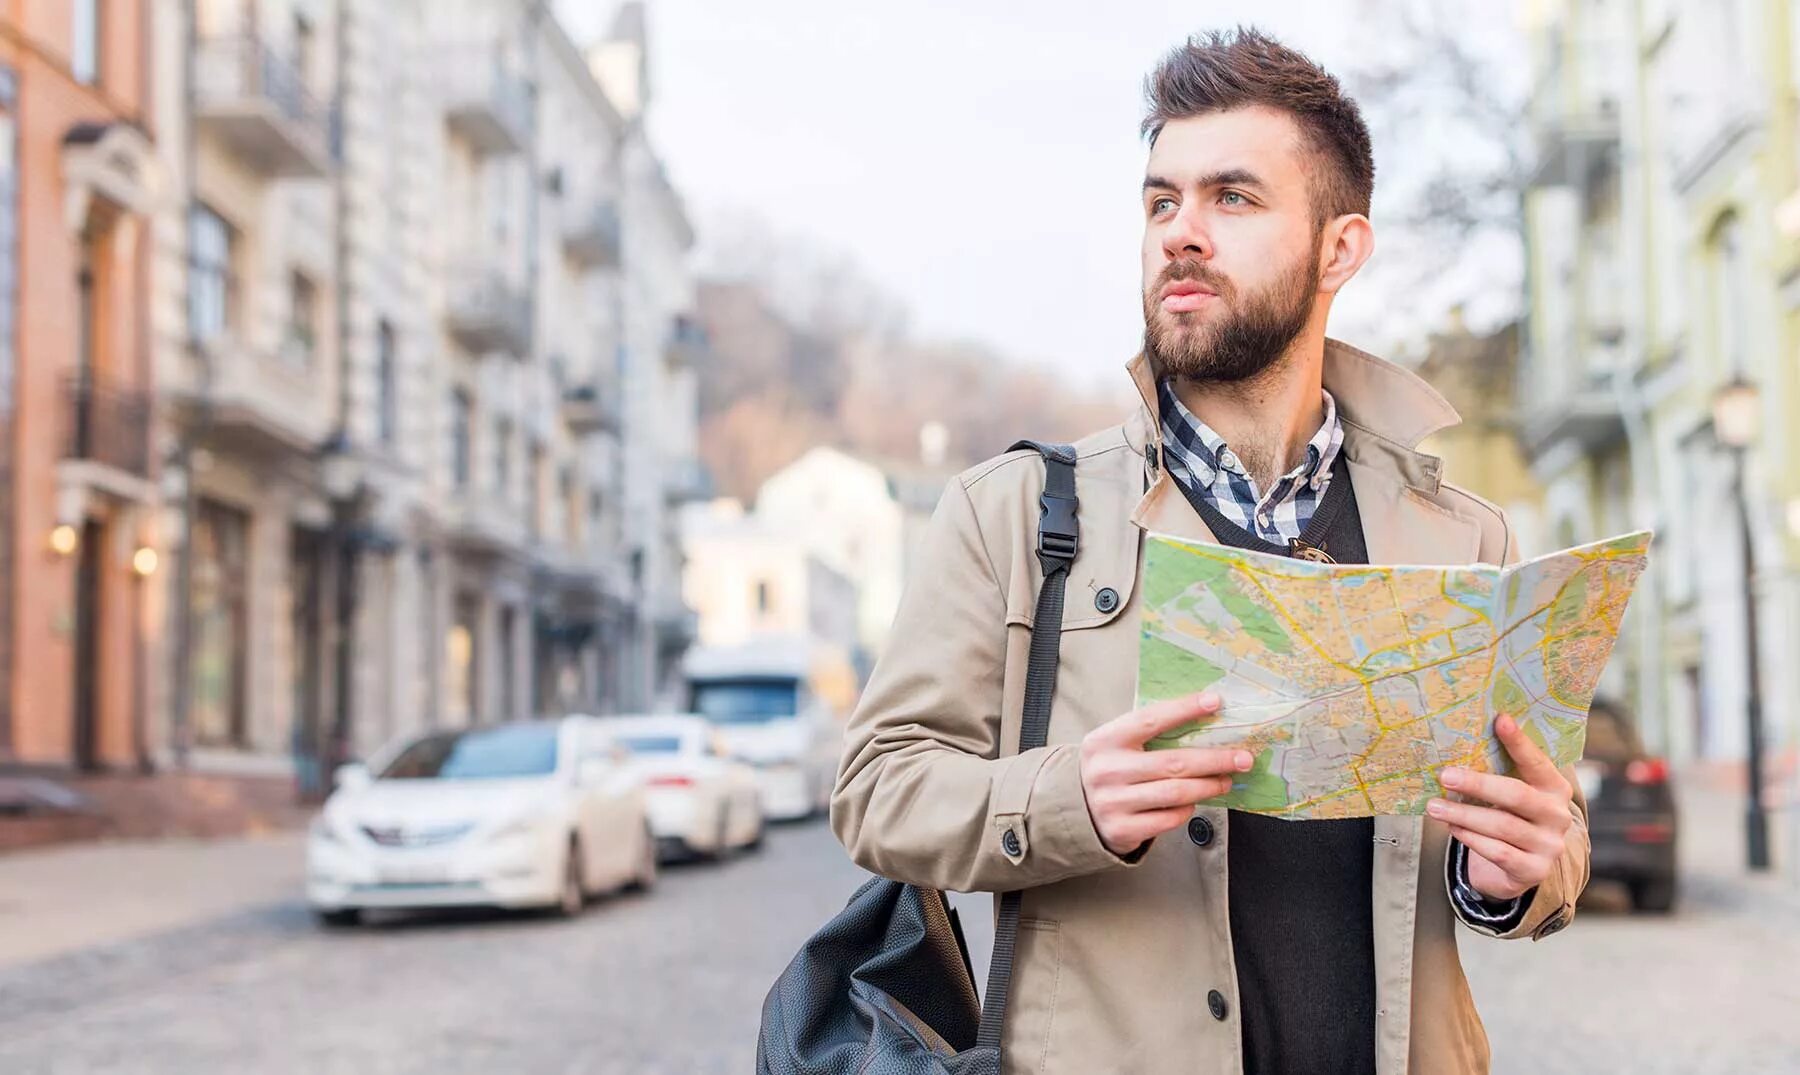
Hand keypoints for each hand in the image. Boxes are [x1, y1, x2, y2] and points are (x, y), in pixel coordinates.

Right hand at [1079, 692, 1252, 856]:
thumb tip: (1203, 722)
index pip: (1150, 720)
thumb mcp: (1115, 746)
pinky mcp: (1123, 829)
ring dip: (1208, 786)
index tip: (1215, 702)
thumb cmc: (1109, 770)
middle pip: (1173, 763)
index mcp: (1105, 740)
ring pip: (1176, 792)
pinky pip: (1169, 818)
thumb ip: (1147, 735)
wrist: (1076, 811)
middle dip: (1214, 760)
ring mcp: (1113, 802)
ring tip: (1226, 781)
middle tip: (1242, 758)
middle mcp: (1107, 770)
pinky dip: (1188, 808)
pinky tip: (1194, 801)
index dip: (1184, 710)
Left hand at [1429, 714, 1575, 900]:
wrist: (1523, 865)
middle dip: (1478, 784)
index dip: (1519, 743)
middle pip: (1516, 795)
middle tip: (1445, 776)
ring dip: (1464, 815)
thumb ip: (1499, 772)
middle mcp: (1557, 816)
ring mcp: (1548, 845)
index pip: (1537, 762)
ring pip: (1502, 826)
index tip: (1500, 720)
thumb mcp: (1512, 794)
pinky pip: (1498, 852)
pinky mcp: (1533, 870)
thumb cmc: (1511, 817)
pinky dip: (1471, 839)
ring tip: (1435, 806)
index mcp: (1555, 788)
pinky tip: (1453, 828)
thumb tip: (1459, 743)